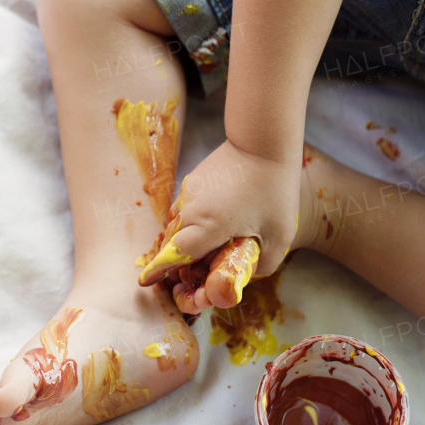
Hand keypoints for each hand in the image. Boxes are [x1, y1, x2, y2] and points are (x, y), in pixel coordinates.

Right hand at [137, 140, 298, 313]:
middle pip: (172, 241)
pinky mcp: (194, 179)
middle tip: (189, 271)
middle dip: (175, 258)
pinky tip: (215, 218)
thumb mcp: (279, 236)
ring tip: (207, 244)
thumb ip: (262, 264)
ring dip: (185, 237)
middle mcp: (192, 208)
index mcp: (209, 225)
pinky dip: (193, 219)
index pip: (175, 254)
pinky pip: (185, 207)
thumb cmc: (274, 189)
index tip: (145, 281)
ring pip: (178, 222)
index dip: (161, 269)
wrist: (264, 143)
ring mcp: (190, 191)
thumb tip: (246, 275)